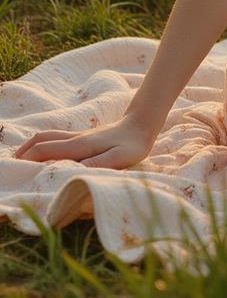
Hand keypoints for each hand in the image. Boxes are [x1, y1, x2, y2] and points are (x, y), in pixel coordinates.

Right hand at [13, 114, 156, 170]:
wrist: (142, 124)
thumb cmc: (133, 144)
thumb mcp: (121, 157)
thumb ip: (99, 163)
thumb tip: (76, 171)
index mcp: (80, 145)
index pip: (45, 149)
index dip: (28, 160)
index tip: (16, 173)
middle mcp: (74, 139)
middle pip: (41, 140)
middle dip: (23, 153)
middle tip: (11, 169)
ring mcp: (77, 136)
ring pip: (47, 136)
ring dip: (30, 146)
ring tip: (19, 161)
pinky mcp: (82, 138)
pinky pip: (55, 139)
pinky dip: (41, 145)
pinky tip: (41, 154)